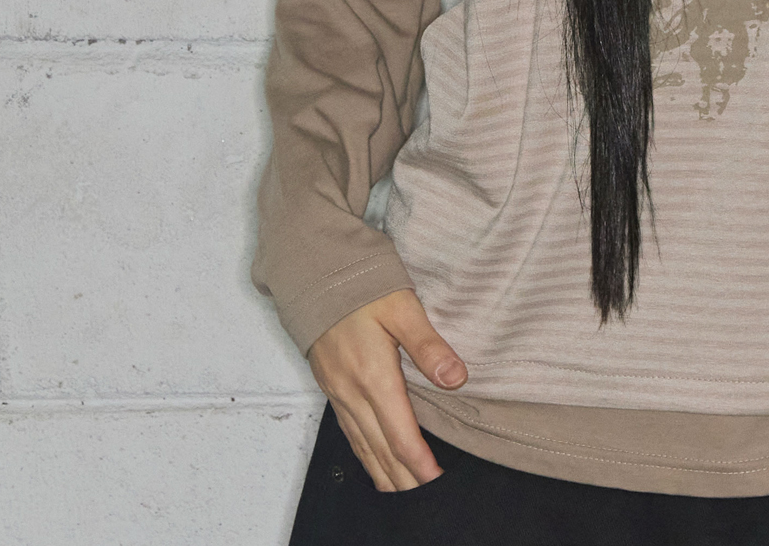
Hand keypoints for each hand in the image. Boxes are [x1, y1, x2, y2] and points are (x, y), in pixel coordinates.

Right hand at [308, 289, 467, 491]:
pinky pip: (349, 432)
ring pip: (363, 446)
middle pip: (381, 449)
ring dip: (384, 473)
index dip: (420, 463)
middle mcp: (352, 392)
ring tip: (405, 494)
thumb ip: (428, 345)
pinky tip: (374, 463)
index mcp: (373, 376)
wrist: (313, 271)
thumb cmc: (361, 284)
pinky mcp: (330, 386)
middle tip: (428, 497)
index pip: (400, 434)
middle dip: (405, 478)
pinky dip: (365, 455)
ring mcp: (338, 392)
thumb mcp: (402, 305)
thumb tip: (455, 378)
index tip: (438, 480)